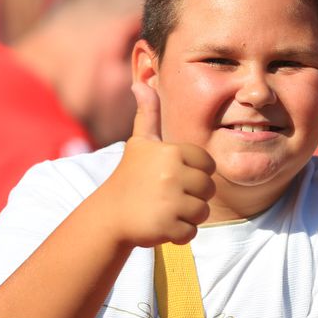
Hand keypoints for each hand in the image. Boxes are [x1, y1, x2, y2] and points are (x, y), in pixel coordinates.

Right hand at [96, 82, 214, 247]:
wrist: (108, 215)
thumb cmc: (129, 176)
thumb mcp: (140, 143)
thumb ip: (147, 114)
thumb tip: (140, 84)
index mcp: (172, 152)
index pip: (207, 165)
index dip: (194, 173)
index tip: (172, 177)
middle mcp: (172, 174)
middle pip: (208, 189)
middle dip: (192, 197)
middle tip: (167, 197)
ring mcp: (170, 201)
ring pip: (202, 212)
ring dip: (186, 216)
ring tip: (164, 210)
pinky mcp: (167, 226)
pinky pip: (190, 232)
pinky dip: (178, 234)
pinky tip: (159, 225)